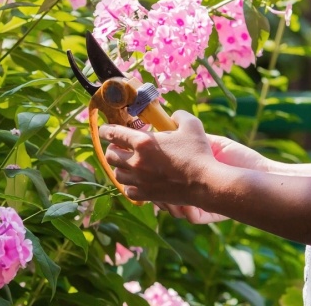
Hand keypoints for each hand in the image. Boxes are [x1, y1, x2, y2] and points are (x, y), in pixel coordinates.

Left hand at [100, 111, 219, 205]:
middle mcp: (136, 161)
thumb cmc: (198, 153)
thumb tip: (173, 116)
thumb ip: (179, 116)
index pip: (113, 133)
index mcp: (143, 142)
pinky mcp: (146, 195)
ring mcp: (140, 180)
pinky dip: (128, 185)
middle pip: (110, 155)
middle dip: (112, 149)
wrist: (206, 183)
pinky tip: (135, 181)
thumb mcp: (191, 125)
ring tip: (127, 163)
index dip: (106, 130)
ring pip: (117, 173)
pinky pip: (128, 190)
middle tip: (119, 146)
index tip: (104, 130)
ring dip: (119, 166)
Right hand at [157, 136, 272, 223]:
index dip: (152, 174)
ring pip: (172, 209)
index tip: (148, 163)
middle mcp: (191, 192)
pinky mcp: (206, 214)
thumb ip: (186, 137)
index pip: (162, 178)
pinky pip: (188, 216)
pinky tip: (189, 198)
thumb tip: (168, 124)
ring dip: (169, 200)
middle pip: (162, 196)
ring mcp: (197, 204)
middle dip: (158, 189)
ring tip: (175, 189)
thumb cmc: (233, 154)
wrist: (257, 171)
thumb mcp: (206, 141)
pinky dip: (185, 208)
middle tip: (157, 179)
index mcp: (188, 175)